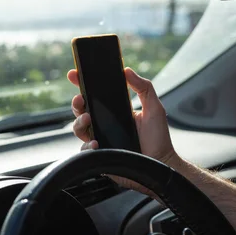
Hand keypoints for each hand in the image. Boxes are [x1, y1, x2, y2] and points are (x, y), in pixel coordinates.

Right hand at [67, 67, 182, 192]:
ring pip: (79, 129)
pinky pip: (85, 150)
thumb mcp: (154, 108)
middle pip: (82, 111)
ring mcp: (102, 140)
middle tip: (80, 99)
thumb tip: (127, 70)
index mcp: (115, 111)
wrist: (161, 164)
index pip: (95, 96)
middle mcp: (105, 125)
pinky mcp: (101, 156)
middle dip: (76, 103)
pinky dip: (87, 146)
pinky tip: (95, 143)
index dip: (82, 84)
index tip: (74, 74)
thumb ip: (144, 87)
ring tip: (87, 119)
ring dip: (79, 122)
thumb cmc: (159, 139)